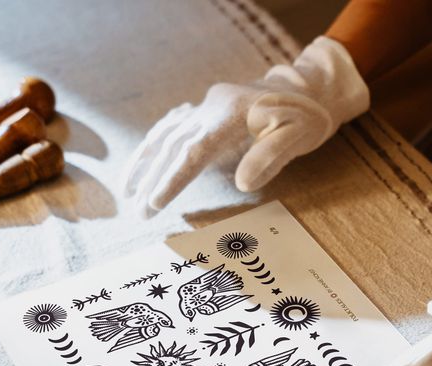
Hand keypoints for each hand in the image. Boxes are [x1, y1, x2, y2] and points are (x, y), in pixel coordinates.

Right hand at [124, 36, 368, 213]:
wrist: (304, 89)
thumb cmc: (305, 118)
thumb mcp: (298, 137)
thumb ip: (269, 157)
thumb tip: (241, 184)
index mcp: (230, 114)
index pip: (195, 151)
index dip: (173, 178)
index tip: (154, 202)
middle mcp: (210, 107)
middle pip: (173, 145)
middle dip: (152, 178)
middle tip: (137, 211)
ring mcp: (205, 106)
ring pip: (166, 133)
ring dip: (145, 161)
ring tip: (127, 189)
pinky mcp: (206, 109)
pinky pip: (173, 125)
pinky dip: (156, 143)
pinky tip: (144, 158)